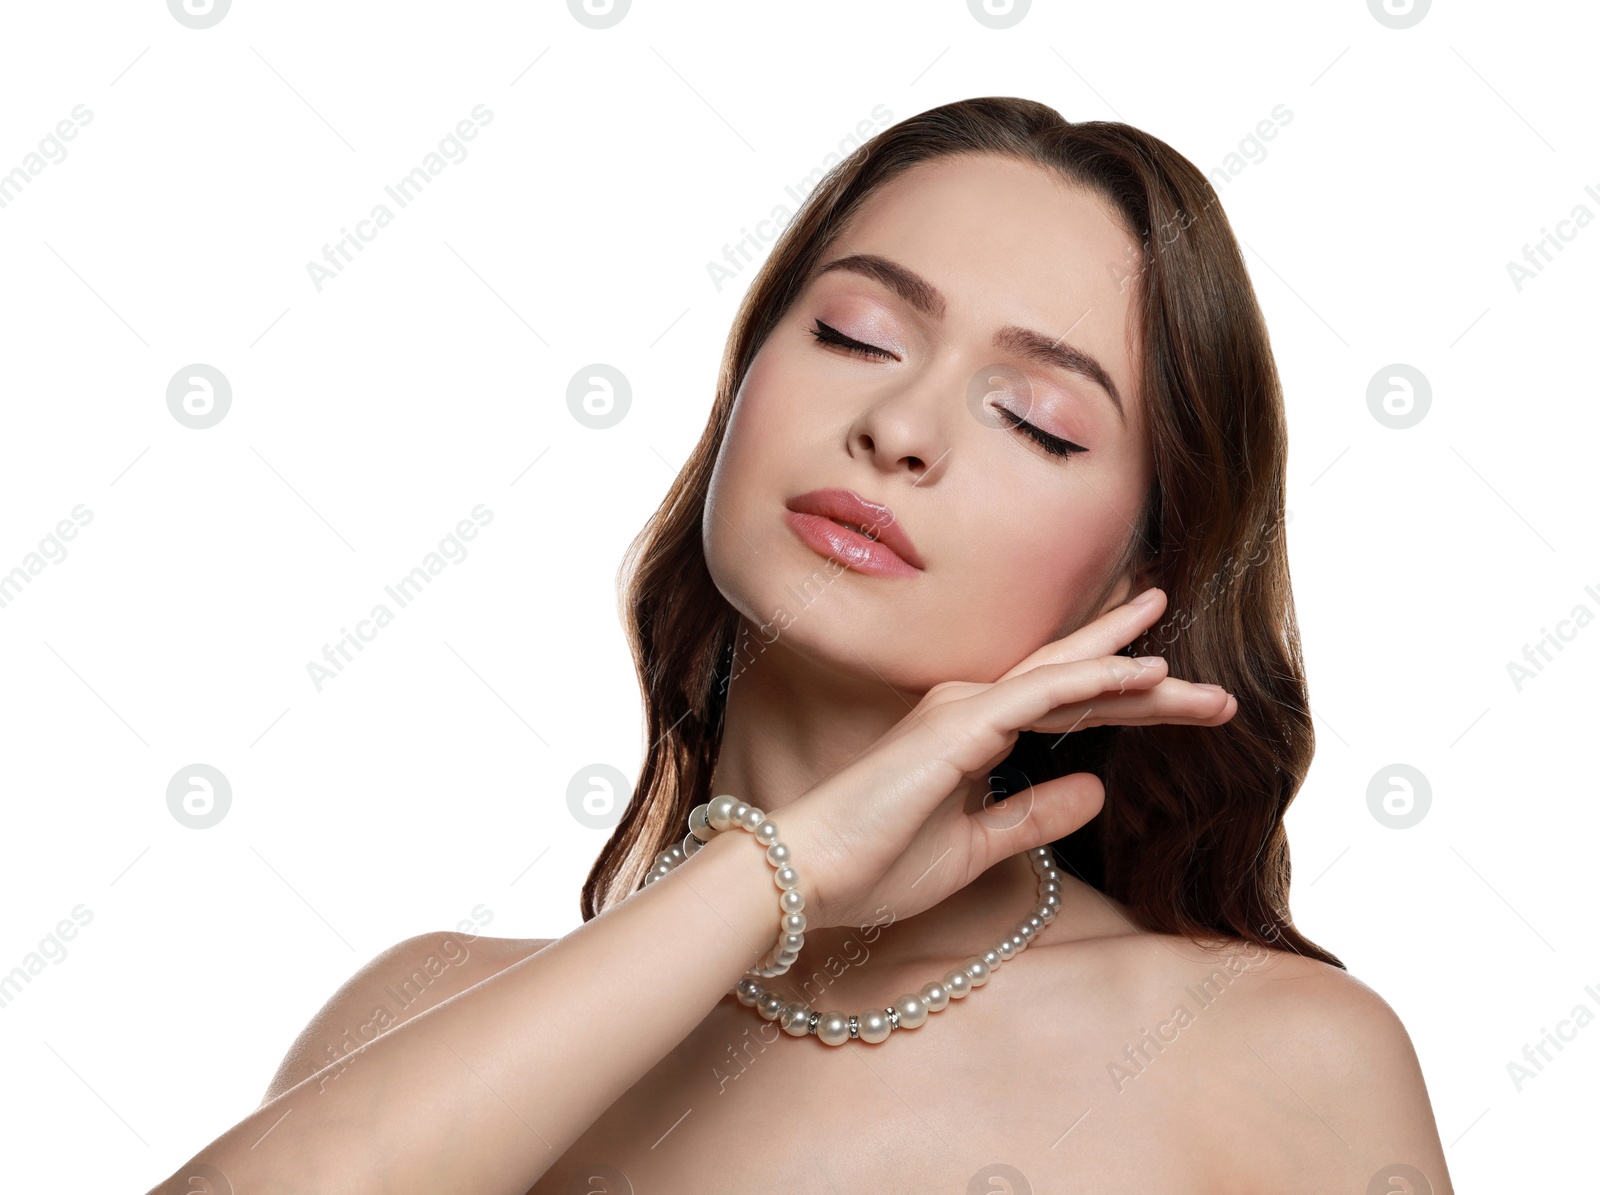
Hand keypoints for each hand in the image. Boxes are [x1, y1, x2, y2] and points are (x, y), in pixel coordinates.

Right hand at [771, 588, 1235, 932]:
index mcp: (971, 731)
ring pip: (1071, 681)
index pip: (1062, 704)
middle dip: (1147, 681)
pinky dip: (1098, 678)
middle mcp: (971, 707)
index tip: (1177, 689)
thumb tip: (1095, 789)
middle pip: (1077, 683)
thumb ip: (1033, 816)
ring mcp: (964, 709)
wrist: (808, 875)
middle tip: (1215, 690)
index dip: (1120, 693)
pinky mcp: (959, 724)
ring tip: (1204, 688)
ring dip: (1140, 679)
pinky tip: (1147, 674)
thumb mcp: (977, 847)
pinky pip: (1043, 692)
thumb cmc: (875, 863)